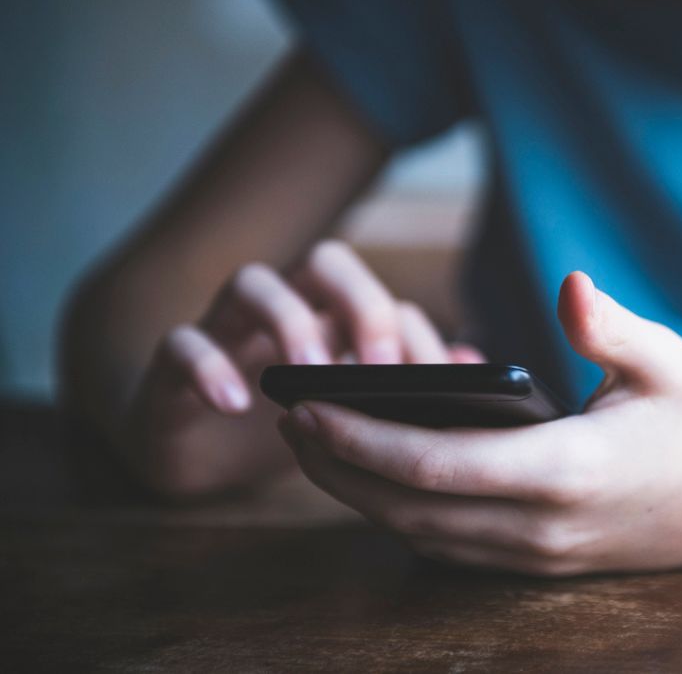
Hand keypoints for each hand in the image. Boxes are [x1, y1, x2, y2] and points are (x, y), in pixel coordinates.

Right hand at [126, 239, 482, 494]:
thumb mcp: (354, 417)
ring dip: (289, 322)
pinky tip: (233, 404)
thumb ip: (409, 389)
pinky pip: (182, 342)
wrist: (193, 452)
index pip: (386, 301)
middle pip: (326, 262)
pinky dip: (207, 366)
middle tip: (383, 370)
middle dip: (361, 306)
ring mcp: (228, 328)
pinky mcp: (173, 363)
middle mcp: (286, 308)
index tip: (438, 389)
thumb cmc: (284, 425)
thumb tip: (474, 361)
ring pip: (253, 282)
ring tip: (309, 376)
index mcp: (335, 320)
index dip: (416, 338)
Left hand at [280, 271, 681, 574]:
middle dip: (339, 470)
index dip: (361, 440)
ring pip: (426, 537)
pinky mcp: (546, 562)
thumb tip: (569, 284)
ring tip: (317, 449)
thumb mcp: (665, 360)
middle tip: (290, 422)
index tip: (307, 410)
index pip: (437, 465)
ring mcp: (544, 554)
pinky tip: (378, 480)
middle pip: (411, 510)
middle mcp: (546, 525)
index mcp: (569, 469)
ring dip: (363, 497)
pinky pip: (454, 548)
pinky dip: (404, 516)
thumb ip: (608, 326)